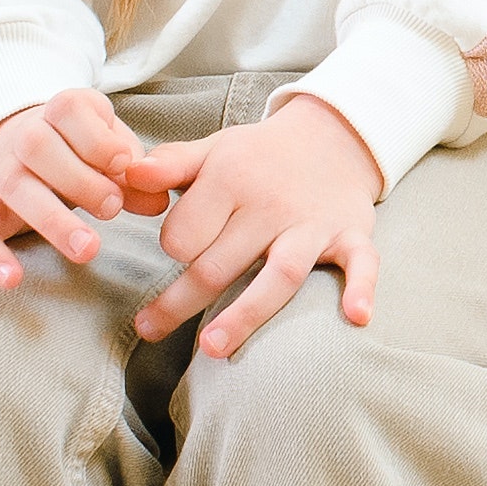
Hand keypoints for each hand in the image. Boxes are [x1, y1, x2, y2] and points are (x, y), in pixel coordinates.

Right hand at [0, 85, 172, 292]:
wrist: (20, 143)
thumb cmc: (81, 149)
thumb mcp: (112, 149)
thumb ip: (135, 174)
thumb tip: (158, 202)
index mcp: (61, 110)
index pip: (70, 110)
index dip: (98, 138)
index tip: (124, 163)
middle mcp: (23, 136)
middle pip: (38, 147)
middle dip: (80, 180)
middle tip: (113, 209)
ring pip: (16, 188)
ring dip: (53, 220)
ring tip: (88, 250)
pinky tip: (12, 280)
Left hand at [116, 93, 388, 359]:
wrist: (332, 136)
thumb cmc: (258, 155)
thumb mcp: (212, 149)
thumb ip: (167, 164)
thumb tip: (125, 174)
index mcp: (231, 179)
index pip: (185, 234)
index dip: (173, 248)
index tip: (178, 252)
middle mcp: (270, 204)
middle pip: (218, 265)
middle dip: (178, 302)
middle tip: (148, 331)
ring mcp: (312, 224)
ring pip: (280, 275)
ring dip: (246, 313)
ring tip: (211, 349)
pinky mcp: (351, 234)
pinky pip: (360, 263)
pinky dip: (361, 288)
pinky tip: (357, 317)